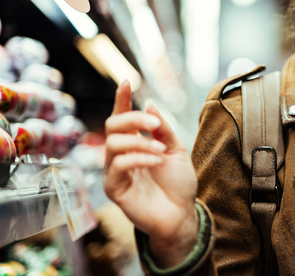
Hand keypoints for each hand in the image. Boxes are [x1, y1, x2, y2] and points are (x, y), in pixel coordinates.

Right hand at [104, 81, 198, 266]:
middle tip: (155, 124)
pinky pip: (118, 166)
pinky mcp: (114, 188)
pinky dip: (138, 158)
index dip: (122, 99)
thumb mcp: (176, 149)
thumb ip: (162, 128)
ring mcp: (116, 171)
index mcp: (135, 142)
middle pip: (113, 125)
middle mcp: (121, 154)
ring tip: (160, 150)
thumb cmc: (178, 183)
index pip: (123, 117)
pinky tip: (156, 161)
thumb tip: (149, 103)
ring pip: (113, 144)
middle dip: (133, 119)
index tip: (126, 82)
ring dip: (139, 142)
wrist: (182, 214)